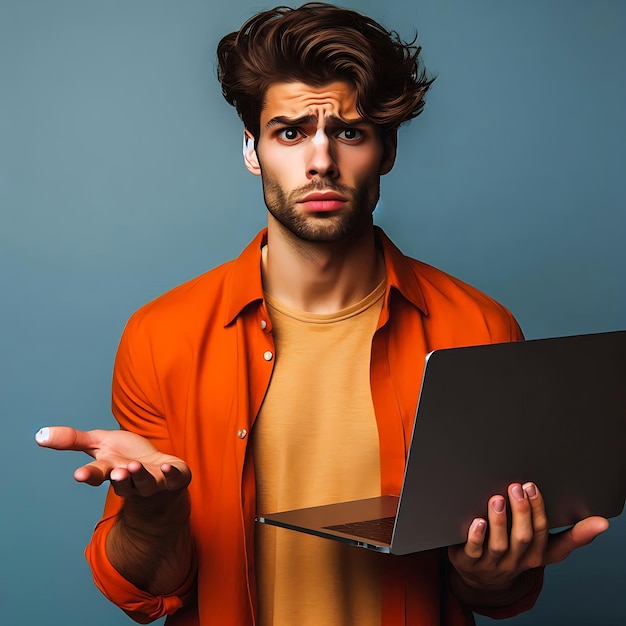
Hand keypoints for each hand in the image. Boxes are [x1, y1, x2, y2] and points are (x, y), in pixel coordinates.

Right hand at [35, 426, 190, 497]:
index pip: (97, 474)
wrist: (159, 469)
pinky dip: (171, 474)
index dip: (89, 475)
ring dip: (140, 476)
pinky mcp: (174, 477)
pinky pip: (174, 478)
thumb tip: (38, 435)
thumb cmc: (125, 456)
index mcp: (110, 470)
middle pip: (123, 482)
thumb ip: (72, 439)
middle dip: (120, 478)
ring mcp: (153, 481)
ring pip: (146, 483)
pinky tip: (167, 467)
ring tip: (134, 466)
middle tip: (116, 473)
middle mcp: (131, 480)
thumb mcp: (99, 443)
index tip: (79, 475)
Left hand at [448, 482, 608, 592]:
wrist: (481, 578)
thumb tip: (603, 523)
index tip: (534, 487)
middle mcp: (515, 561)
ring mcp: (492, 564)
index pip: (541, 533)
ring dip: (499, 521)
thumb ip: (572, 535)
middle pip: (522, 538)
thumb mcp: (544, 548)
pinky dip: (476, 536)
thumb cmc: (516, 553)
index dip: (539, 510)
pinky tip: (477, 521)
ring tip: (497, 499)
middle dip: (522, 511)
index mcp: (535, 555)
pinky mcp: (469, 562)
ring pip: (499, 544)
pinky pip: (474, 551)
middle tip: (517, 486)